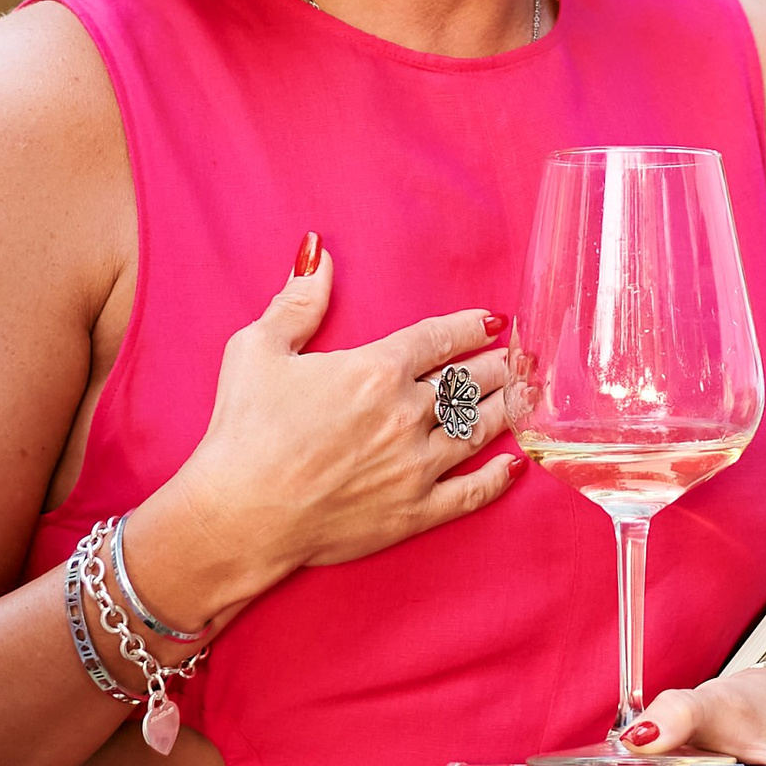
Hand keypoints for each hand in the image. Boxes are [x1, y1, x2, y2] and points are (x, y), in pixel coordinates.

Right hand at [133, 245, 520, 624]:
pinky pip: (471, 492)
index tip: (493, 322)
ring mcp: (415, 466)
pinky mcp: (414, 512)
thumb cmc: (242, 431)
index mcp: (376, 370)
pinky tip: (514, 465)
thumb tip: (317, 252)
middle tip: (521, 359)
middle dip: (498, 366)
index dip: (470, 327)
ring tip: (526, 396)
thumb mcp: (258, 349)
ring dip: (507, 410)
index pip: (439, 339)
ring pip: (478, 430)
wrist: (239, 514)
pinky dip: (497, 478)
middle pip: (468, 382)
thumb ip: (298, 301)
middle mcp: (406, 414)